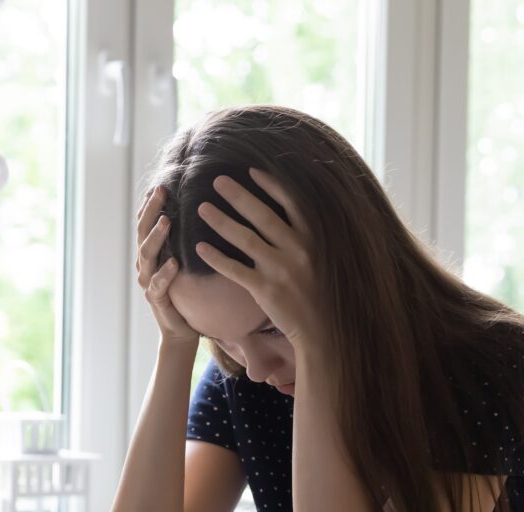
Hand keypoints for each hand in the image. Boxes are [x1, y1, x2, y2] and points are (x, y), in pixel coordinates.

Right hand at [136, 187, 199, 345]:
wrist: (182, 330)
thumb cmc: (188, 292)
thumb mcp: (187, 261)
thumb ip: (188, 239)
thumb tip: (205, 209)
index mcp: (152, 253)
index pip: (147, 222)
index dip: (150, 203)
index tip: (159, 183)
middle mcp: (146, 264)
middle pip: (142, 232)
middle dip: (151, 210)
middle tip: (161, 191)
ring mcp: (148, 282)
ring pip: (146, 255)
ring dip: (156, 237)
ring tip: (166, 221)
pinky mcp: (157, 300)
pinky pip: (158, 285)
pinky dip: (165, 273)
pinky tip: (174, 263)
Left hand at [194, 169, 325, 349]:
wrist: (323, 328)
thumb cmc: (321, 290)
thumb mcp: (322, 256)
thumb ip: (304, 235)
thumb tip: (285, 211)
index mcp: (313, 237)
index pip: (290, 202)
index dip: (270, 184)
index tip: (251, 170)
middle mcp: (297, 249)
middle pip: (262, 215)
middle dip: (237, 195)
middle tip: (217, 181)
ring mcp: (280, 269)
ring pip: (244, 239)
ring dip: (221, 221)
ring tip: (202, 209)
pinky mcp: (265, 289)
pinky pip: (235, 269)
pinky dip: (216, 258)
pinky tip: (199, 248)